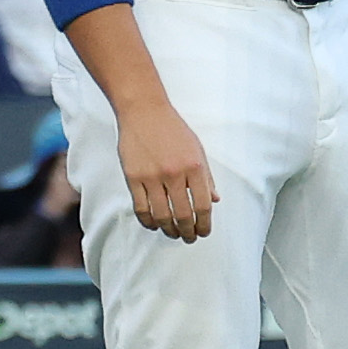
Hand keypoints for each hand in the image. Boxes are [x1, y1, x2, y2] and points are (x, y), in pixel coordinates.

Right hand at [110, 95, 214, 240]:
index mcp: (194, 167)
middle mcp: (174, 174)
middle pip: (183, 214)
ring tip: (172, 233)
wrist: (143, 110)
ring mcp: (152, 176)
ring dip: (169, 229)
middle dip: (188, 231)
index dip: (204, 224)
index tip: (203, 232)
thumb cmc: (172, 129)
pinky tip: (152, 224)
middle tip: (189, 238)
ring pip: (161, 214)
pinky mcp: (132, 176)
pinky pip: (140, 207)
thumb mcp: (197, 150)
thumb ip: (206, 177)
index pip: (203, 206)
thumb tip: (215, 200)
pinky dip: (147, 220)